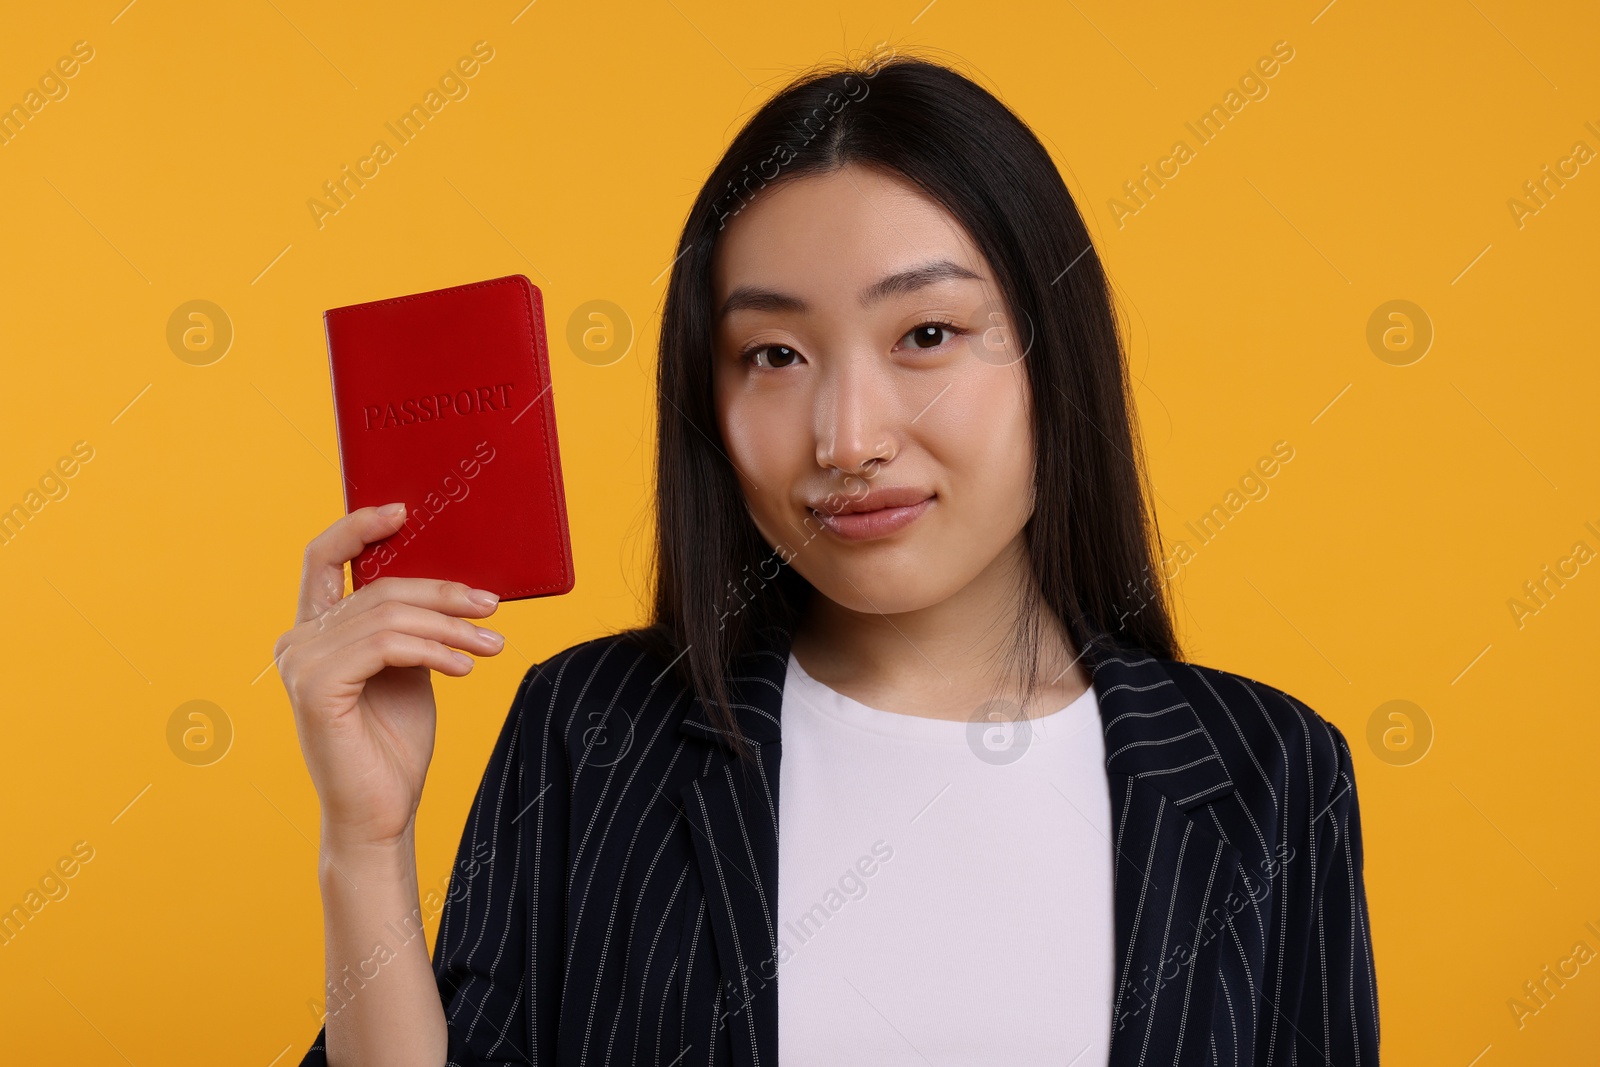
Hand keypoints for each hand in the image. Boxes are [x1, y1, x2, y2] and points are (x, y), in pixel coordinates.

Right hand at [273, 503, 505, 850]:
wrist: (381, 812)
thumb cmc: (394, 744)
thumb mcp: (409, 668)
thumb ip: (411, 627)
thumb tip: (452, 586)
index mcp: (315, 632)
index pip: (323, 558)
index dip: (359, 527)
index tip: (405, 511)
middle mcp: (298, 641)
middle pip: (378, 588)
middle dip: (443, 593)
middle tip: (491, 607)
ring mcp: (301, 663)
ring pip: (388, 616)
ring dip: (450, 628)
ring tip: (490, 646)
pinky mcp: (316, 687)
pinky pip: (386, 645)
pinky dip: (433, 651)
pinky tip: (464, 668)